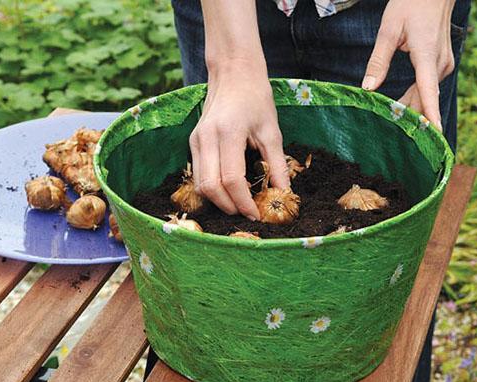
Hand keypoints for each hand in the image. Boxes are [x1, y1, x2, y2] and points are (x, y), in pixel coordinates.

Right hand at [190, 59, 289, 219]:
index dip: (244, 202)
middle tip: (247, 213)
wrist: (233, 73)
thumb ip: (277, 165)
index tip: (257, 214)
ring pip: (200, 184)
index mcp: (228, 133)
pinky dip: (212, 187)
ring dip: (218, 200)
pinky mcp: (192, 142)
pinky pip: (198, 174)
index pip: (232, 179)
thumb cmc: (256, 98)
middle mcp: (206, 138)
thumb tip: (284, 194)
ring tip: (239, 204)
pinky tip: (229, 189)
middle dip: (228, 206)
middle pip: (210, 187)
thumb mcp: (272, 131)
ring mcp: (196, 140)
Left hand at [362, 0, 455, 129]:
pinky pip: (429, 86)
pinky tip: (403, 106)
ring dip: (411, 106)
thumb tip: (368, 87)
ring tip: (392, 119)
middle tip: (389, 130)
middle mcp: (440, 62)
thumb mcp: (388, 30)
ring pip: (427, 93)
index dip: (430, 113)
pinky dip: (417, 96)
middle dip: (409, 115)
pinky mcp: (443, 64)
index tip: (433, 133)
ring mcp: (444, 64)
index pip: (428, 90)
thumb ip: (378, 60)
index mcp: (426, 54)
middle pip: (424, 97)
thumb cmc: (410, 5)